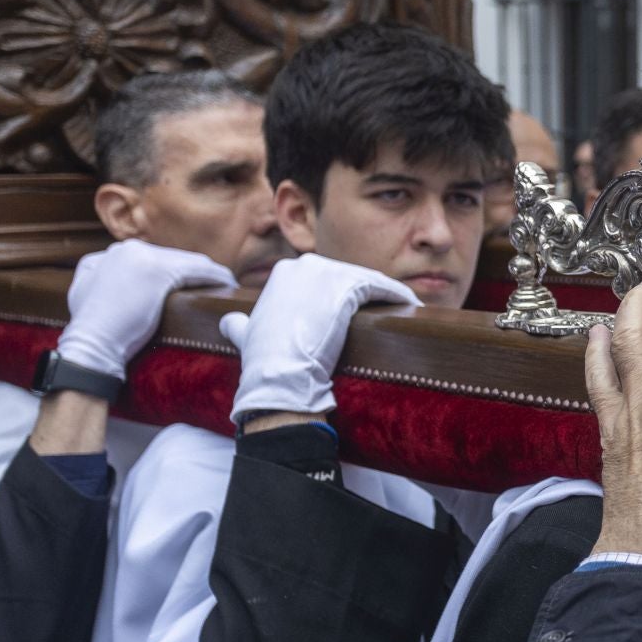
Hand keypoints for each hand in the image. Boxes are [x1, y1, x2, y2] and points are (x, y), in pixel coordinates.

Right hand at [56, 239, 237, 379]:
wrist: (91, 345)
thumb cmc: (93, 333)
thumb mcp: (87, 297)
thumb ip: (101, 283)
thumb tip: (120, 286)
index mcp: (106, 256)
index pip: (149, 259)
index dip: (171, 272)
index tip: (187, 285)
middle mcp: (124, 250)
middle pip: (169, 258)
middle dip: (189, 272)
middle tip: (211, 285)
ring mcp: (142, 257)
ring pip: (185, 261)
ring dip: (206, 273)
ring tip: (223, 284)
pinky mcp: (160, 270)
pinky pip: (198, 269)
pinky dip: (216, 275)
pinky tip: (229, 283)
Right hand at [220, 254, 421, 422]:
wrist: (280, 376)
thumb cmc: (265, 362)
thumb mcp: (246, 335)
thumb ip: (239, 325)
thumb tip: (231, 322)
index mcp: (283, 274)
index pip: (326, 280)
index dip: (343, 296)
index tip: (356, 312)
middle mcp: (303, 266)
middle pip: (347, 276)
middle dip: (367, 292)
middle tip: (386, 309)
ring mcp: (325, 274)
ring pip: (366, 280)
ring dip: (387, 293)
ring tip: (404, 307)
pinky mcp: (347, 286)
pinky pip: (380, 286)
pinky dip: (397, 294)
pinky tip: (410, 304)